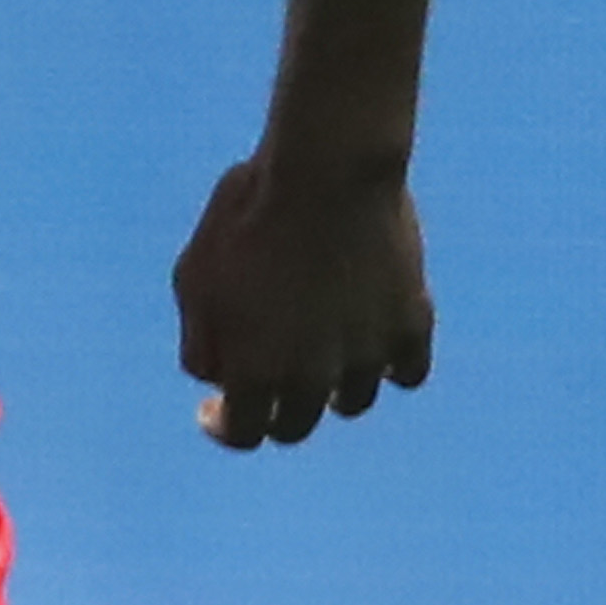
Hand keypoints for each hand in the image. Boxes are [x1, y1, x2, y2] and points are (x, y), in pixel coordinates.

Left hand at [170, 150, 431, 449]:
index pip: (244, 434)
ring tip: (320, 360)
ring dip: (332, 390)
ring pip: (353, 401)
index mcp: (256, 373)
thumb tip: (214, 377)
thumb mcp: (194, 277)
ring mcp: (368, 356)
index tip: (216, 410)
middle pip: (296, 426)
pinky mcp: (410, 324)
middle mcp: (314, 380)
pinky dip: (390, 365)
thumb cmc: (248, 216)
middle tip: (267, 382)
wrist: (326, 170)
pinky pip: (407, 371)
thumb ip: (199, 339)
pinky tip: (373, 348)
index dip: (225, 427)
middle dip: (275, 409)